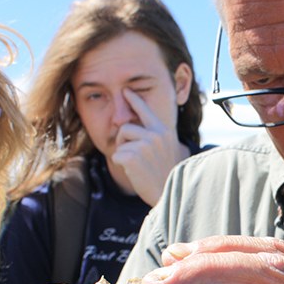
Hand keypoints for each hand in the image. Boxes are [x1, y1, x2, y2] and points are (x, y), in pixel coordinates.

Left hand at [111, 88, 189, 205]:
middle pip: (126, 128)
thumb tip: (132, 127)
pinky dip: (121, 165)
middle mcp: (155, 135)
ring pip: (120, 141)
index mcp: (164, 132)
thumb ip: (152, 137)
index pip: (146, 111)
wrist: (167, 193)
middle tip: (134, 157)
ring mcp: (145, 145)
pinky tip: (134, 172)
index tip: (125, 91)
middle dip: (124, 141)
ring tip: (137, 165)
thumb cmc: (165, 174)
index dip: (134, 100)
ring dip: (123, 153)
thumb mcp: (165, 150)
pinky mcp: (133, 157)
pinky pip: (116, 155)